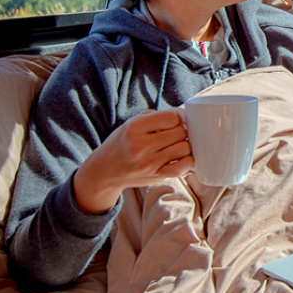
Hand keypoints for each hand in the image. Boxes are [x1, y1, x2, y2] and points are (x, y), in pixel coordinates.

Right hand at [73, 110, 192, 213]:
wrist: (105, 169)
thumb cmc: (123, 143)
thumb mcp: (132, 123)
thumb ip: (156, 116)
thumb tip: (182, 119)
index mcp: (134, 128)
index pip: (171, 118)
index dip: (176, 120)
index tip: (172, 124)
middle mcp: (141, 146)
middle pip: (180, 133)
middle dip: (180, 132)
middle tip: (174, 136)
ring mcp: (148, 163)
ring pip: (184, 148)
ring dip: (184, 146)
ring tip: (176, 146)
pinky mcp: (155, 176)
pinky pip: (181, 167)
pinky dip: (187, 162)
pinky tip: (181, 158)